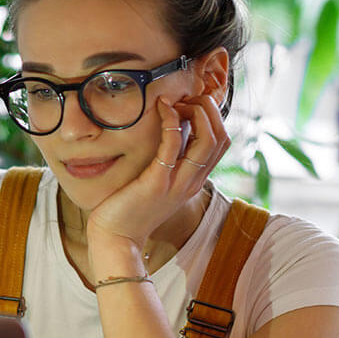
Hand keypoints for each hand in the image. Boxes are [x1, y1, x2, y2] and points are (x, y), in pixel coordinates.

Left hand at [84, 95, 229, 277]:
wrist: (116, 238)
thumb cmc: (130, 208)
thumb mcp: (157, 182)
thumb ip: (168, 162)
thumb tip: (170, 130)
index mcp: (194, 181)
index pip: (221, 143)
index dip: (212, 117)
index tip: (189, 104)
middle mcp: (192, 182)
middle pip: (221, 138)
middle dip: (209, 110)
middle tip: (185, 99)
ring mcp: (177, 183)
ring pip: (208, 140)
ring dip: (197, 112)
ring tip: (176, 101)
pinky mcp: (157, 182)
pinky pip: (173, 145)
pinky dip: (172, 122)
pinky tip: (162, 108)